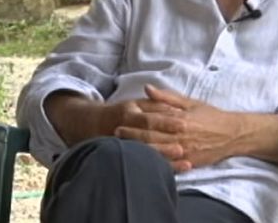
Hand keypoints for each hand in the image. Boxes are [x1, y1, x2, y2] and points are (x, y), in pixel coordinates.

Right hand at [44, 91, 185, 163]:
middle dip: (165, 145)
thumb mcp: (135, 103)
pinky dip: (159, 170)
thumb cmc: (122, 112)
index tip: (183, 124)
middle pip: (147, 139)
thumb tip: (176, 108)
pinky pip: (142, 166)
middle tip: (182, 148)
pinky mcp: (123, 158)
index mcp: (128, 114)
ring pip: (145, 155)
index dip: (166, 121)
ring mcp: (122, 147)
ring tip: (184, 165)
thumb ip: (154, 103)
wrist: (93, 125)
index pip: (149, 119)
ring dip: (165, 160)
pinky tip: (172, 174)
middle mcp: (124, 131)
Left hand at [114, 85, 240, 170]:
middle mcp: (181, 137)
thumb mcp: (190, 102)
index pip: (151, 123)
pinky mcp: (189, 163)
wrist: (233, 134)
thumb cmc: (211, 116)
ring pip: (156, 154)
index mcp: (179, 120)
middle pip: (150, 140)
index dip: (134, 125)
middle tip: (115, 136)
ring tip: (123, 150)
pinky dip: (155, 165)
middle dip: (131, 139)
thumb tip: (147, 88)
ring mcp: (185, 152)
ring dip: (139, 152)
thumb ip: (167, 98)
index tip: (120, 123)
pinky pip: (168, 166)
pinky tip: (143, 164)